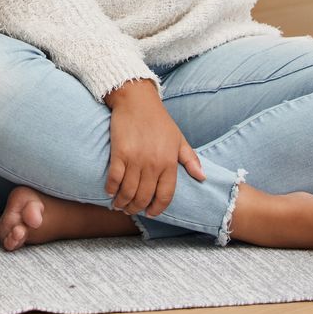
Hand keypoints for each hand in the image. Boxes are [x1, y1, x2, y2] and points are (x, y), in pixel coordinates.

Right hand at [105, 80, 202, 217]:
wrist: (137, 100)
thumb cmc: (159, 120)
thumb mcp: (179, 139)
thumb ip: (191, 159)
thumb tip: (202, 178)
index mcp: (169, 162)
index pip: (164, 195)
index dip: (157, 208)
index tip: (151, 213)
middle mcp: (153, 164)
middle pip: (144, 196)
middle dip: (136, 208)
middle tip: (131, 211)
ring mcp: (135, 159)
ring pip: (128, 191)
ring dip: (123, 202)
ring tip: (120, 205)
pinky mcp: (119, 153)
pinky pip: (115, 178)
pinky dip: (111, 189)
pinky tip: (110, 192)